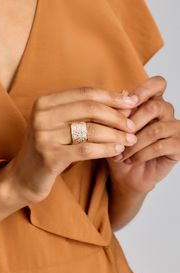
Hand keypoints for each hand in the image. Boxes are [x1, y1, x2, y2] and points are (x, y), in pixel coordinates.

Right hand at [1, 87, 138, 202]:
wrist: (24, 177)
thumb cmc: (49, 149)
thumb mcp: (62, 125)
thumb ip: (87, 111)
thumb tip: (124, 95)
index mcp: (44, 102)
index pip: (85, 93)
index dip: (111, 96)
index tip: (132, 102)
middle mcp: (42, 115)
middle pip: (90, 108)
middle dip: (117, 116)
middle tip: (133, 125)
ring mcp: (44, 136)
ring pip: (91, 129)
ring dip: (115, 134)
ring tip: (130, 139)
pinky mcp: (50, 156)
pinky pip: (86, 149)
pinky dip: (106, 149)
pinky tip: (117, 150)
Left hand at [107, 76, 179, 192]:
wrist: (125, 175)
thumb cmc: (119, 148)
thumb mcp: (112, 130)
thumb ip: (117, 112)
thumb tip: (122, 93)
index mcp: (151, 102)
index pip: (157, 84)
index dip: (144, 89)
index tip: (129, 100)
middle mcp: (166, 113)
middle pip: (155, 107)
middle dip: (132, 122)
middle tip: (117, 136)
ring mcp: (174, 129)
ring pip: (156, 129)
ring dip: (133, 143)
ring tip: (120, 153)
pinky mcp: (178, 146)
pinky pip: (160, 147)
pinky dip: (141, 154)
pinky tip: (129, 160)